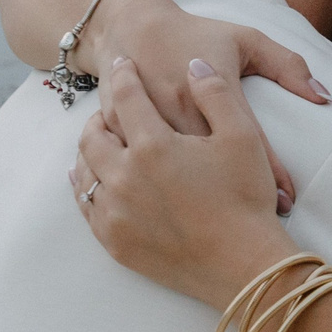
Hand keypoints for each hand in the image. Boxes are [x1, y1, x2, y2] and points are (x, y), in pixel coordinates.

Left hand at [72, 57, 297, 307]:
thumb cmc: (247, 199)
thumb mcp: (243, 136)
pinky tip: (91, 179)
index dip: (123, 75)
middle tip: (111, 110)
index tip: (123, 64)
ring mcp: (115, 212)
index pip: (125, 97)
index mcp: (153, 145)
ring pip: (84, 170)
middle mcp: (124, 176)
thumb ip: (215, 93)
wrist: (244, 267)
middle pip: (93, 134)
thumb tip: (194, 65)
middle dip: (99, 115)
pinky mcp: (115, 242)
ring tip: (102, 142)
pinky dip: (85, 186)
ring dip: (89, 150)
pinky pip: (86, 206)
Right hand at [88, 0, 327, 214]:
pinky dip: (160, 189)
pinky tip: (176, 214)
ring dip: (196, 200)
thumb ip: (288, 65)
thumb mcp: (245, 39)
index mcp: (210, 86)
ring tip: (220, 229)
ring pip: (172, 170)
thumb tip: (324, 97)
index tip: (288, 200)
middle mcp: (177, 106)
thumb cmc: (195, 34)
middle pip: (209, 162)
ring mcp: (144, 121)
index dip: (272, 172)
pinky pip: (139, 167)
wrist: (129, 26)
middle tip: (260, 227)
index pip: (248, 137)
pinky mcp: (121, 131)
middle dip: (235, 195)